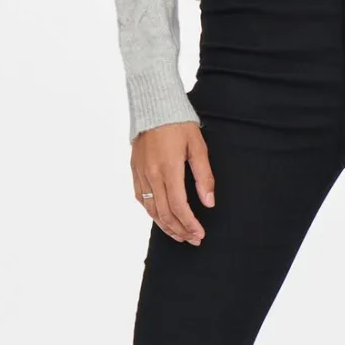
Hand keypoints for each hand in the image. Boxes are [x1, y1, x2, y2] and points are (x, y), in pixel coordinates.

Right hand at [131, 122, 215, 246]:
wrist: (154, 105)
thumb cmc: (179, 123)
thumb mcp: (198, 146)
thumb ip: (204, 176)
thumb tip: (209, 202)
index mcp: (169, 169)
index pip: (179, 207)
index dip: (190, 224)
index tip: (200, 234)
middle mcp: (152, 175)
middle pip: (165, 214)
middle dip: (180, 230)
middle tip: (193, 239)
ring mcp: (141, 173)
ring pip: (151, 210)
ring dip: (166, 226)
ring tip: (179, 234)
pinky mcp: (135, 170)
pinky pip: (140, 198)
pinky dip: (151, 212)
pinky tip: (161, 217)